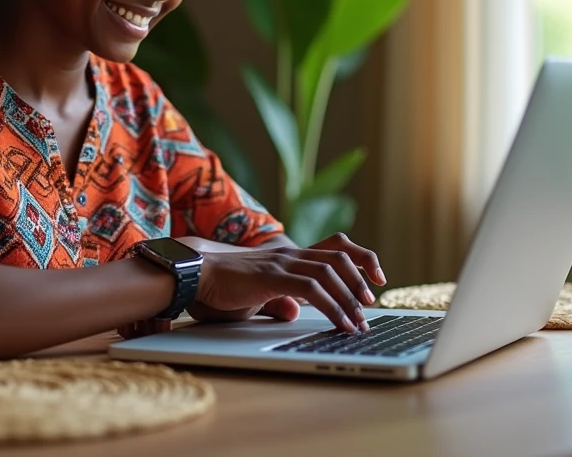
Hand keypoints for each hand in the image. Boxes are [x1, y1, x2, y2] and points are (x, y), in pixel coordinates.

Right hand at [192, 233, 385, 332]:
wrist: (196, 274)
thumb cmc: (223, 287)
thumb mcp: (258, 297)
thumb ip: (278, 301)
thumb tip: (295, 311)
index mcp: (289, 257)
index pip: (334, 247)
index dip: (359, 257)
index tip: (375, 278)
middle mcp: (290, 255)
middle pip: (339, 256)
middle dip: (361, 278)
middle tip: (370, 304)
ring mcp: (282, 264)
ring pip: (330, 273)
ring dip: (350, 298)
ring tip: (359, 320)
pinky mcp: (272, 277)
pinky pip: (312, 289)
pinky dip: (332, 307)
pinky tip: (340, 323)